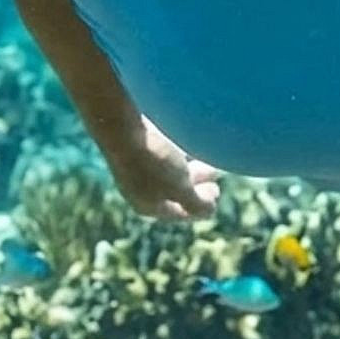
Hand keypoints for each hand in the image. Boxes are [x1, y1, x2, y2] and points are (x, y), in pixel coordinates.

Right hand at [104, 116, 220, 220]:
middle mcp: (139, 190)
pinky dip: (177, 150)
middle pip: (173, 191)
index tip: (217, 190)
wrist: (122, 126)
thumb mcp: (181, 187)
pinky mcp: (136, 145)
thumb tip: (210, 211)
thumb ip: (197, 204)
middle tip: (215, 172)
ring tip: (206, 153)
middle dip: (196, 185)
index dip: (200, 204)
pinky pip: (160, 152)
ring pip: (167, 170)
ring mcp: (136, 167)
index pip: (179, 213)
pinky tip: (187, 138)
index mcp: (148, 206)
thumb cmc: (154, 160)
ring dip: (188, 166)